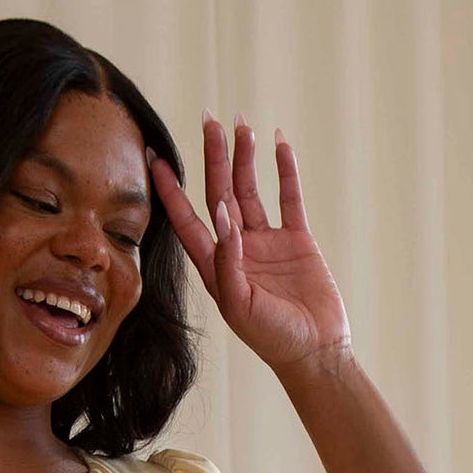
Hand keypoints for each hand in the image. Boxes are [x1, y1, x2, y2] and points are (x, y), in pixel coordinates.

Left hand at [147, 114, 352, 381]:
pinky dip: (284, 170)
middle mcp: (237, 249)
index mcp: (215, 267)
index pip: (187, 220)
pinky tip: (278, 143)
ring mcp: (267, 243)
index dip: (170, 190)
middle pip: (219, 193)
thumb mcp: (239, 306)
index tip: (156, 158)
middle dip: (213, 157)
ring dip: (245, 158)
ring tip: (241, 125)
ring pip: (250, 190)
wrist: (316, 352)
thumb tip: (222, 212)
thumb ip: (227, 260)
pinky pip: (288, 197)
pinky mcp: (296, 241)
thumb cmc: (273, 339)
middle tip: (210, 120)